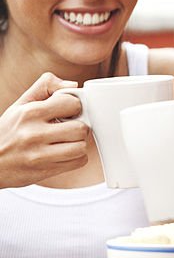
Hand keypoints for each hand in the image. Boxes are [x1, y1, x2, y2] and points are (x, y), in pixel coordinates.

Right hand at [0, 73, 86, 187]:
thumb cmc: (6, 132)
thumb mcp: (20, 105)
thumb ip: (45, 87)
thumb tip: (72, 85)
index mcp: (30, 113)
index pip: (72, 104)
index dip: (74, 107)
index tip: (68, 112)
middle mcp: (34, 134)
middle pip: (81, 128)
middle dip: (79, 127)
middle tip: (69, 129)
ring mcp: (38, 155)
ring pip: (81, 147)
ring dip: (78, 144)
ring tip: (67, 142)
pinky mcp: (43, 171)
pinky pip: (77, 162)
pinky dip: (76, 158)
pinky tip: (64, 154)